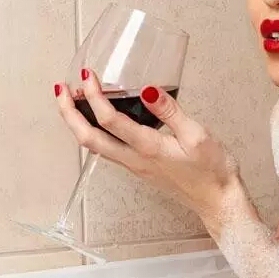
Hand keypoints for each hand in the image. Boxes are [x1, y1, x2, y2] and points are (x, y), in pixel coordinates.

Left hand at [55, 70, 240, 225]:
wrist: (218, 201)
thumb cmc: (212, 171)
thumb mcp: (197, 135)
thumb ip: (170, 112)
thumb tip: (148, 89)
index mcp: (148, 148)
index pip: (109, 120)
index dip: (95, 95)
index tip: (90, 75)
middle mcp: (135, 159)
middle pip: (87, 137)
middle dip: (69, 112)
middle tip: (60, 89)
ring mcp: (135, 166)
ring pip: (94, 145)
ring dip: (77, 123)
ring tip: (72, 101)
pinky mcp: (140, 168)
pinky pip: (107, 150)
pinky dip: (94, 132)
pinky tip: (99, 122)